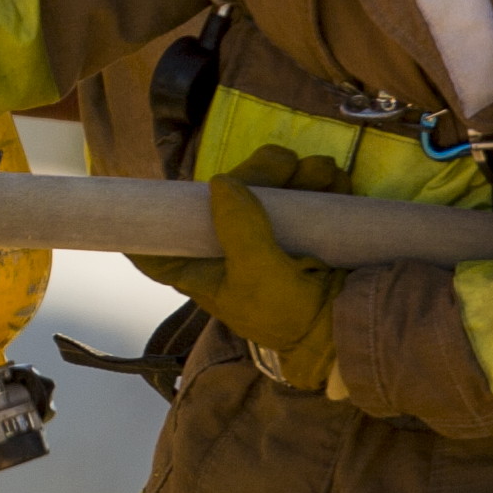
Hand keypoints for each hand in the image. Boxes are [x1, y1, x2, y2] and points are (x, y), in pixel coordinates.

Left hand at [133, 144, 348, 387]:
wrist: (352, 331)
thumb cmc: (293, 315)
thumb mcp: (260, 276)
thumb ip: (240, 230)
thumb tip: (222, 183)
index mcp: (201, 269)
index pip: (154, 247)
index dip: (142, 220)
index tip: (140, 189)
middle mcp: (226, 252)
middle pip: (223, 199)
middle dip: (255, 174)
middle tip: (284, 161)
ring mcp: (264, 241)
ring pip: (266, 193)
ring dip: (295, 174)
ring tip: (322, 171)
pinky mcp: (300, 235)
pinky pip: (302, 200)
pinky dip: (317, 186)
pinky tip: (335, 181)